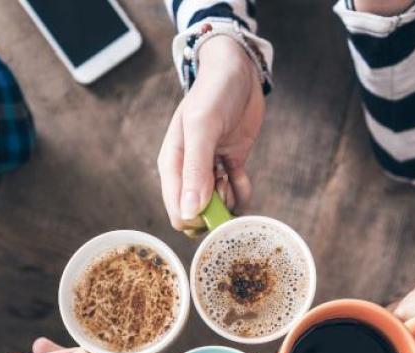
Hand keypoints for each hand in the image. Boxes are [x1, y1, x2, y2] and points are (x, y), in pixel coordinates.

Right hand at [158, 36, 264, 230]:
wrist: (238, 70)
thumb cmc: (214, 93)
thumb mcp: (203, 127)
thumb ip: (195, 170)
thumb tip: (188, 212)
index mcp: (172, 166)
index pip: (178, 212)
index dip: (198, 220)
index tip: (216, 206)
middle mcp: (188, 173)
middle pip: (199, 214)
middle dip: (217, 211)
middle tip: (225, 186)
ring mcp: (210, 170)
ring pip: (219, 207)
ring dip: (230, 200)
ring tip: (232, 174)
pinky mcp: (230, 166)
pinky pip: (236, 194)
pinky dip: (242, 191)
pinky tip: (242, 175)